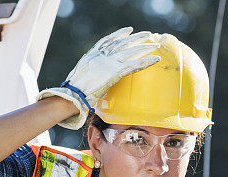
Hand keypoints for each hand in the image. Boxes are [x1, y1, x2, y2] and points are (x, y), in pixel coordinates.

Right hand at [37, 27, 161, 129]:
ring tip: (156, 45)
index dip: (119, 34)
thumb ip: (88, 74)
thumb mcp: (78, 77)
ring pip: (130, 52)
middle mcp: (101, 56)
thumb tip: (91, 80)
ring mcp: (108, 64)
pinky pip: (133, 66)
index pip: (108, 41)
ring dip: (144, 48)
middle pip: (122, 43)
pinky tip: (155, 59)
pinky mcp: (114, 73)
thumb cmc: (73, 92)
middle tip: (148, 34)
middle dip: (135, 38)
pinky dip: (145, 62)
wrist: (72, 96)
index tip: (129, 30)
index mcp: (91, 55)